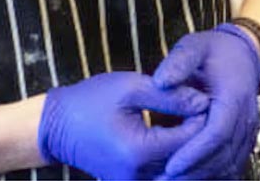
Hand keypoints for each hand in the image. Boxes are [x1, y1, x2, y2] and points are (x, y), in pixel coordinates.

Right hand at [37, 71, 208, 179]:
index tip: (202, 95)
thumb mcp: (131, 88)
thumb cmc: (91, 101)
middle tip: (201, 108)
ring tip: (189, 119)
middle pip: (188, 158)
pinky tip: (176, 135)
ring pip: (179, 169)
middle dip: (199, 133)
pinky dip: (175, 157)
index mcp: (139, 151)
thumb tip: (204, 101)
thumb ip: (170, 95)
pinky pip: (164, 174)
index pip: (190, 138)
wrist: (56, 127)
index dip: (202, 116)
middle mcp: (139, 175)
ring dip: (189, 147)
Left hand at [152, 24, 259, 179]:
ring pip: (230, 164)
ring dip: (203, 176)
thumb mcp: (194, 47)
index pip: (217, 132)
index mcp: (233, 96)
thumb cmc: (215, 52)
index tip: (170, 166)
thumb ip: (178, 62)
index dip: (194, 152)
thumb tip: (160, 81)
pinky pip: (234, 164)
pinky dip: (214, 174)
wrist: (243, 54)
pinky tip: (192, 178)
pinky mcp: (245, 138)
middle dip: (194, 172)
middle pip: (224, 155)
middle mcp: (245, 117)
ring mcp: (248, 130)